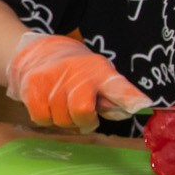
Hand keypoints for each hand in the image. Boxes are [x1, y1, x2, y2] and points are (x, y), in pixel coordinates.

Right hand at [5, 32, 151, 131]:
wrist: (38, 53)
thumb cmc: (76, 73)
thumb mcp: (99, 79)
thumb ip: (113, 98)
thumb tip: (128, 111)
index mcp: (99, 70)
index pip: (117, 86)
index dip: (129, 98)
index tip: (143, 105)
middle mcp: (76, 72)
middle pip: (82, 111)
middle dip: (84, 121)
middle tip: (83, 116)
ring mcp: (52, 78)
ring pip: (61, 120)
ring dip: (64, 120)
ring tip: (63, 105)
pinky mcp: (32, 87)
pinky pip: (42, 118)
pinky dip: (46, 118)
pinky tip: (49, 106)